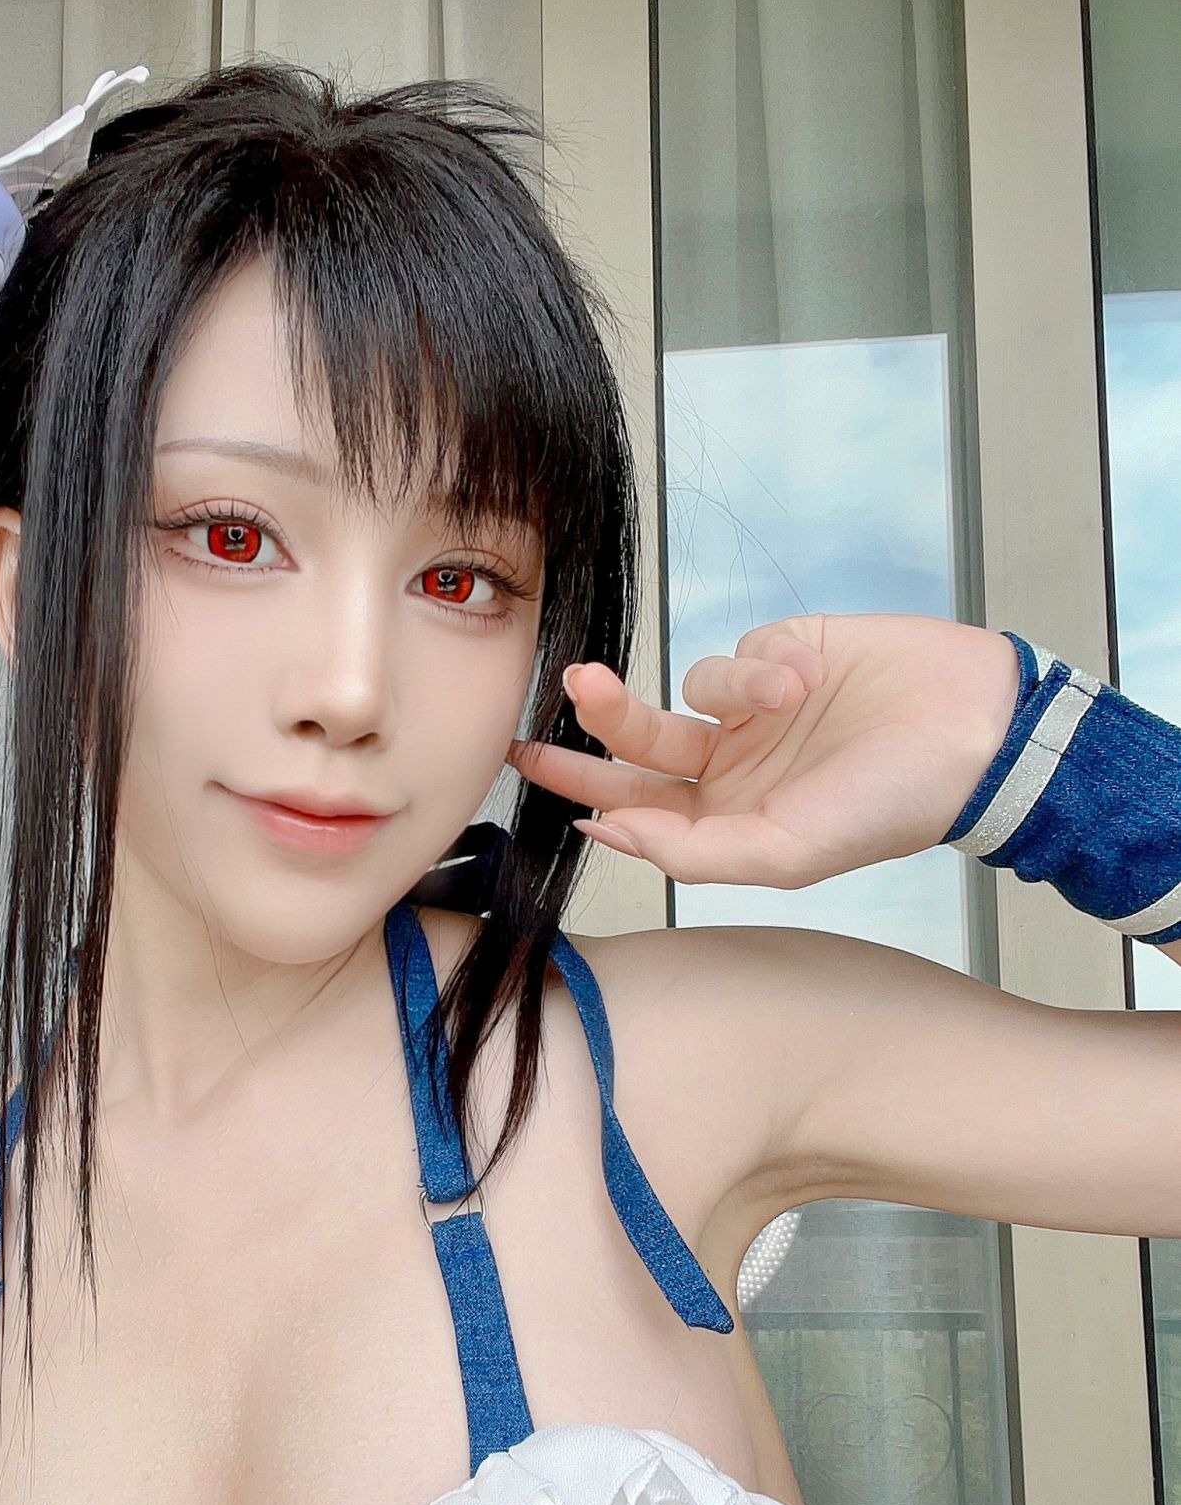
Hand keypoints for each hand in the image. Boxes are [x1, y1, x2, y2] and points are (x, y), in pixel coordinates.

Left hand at [505, 612, 1023, 888]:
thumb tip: (603, 829)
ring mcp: (753, 712)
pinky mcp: (780, 654)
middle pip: (635, 750)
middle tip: (545, 713)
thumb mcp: (782, 852)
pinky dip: (761, 667)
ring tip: (792, 695)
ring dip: (728, 689)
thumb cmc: (887, 807)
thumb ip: (688, 850)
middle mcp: (731, 769)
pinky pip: (734, 653)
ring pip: (684, 692)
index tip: (532, 769)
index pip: (635, 808)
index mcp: (726, 823)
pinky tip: (809, 677)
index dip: (582, 789)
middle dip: (591, 731)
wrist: (972, 733)